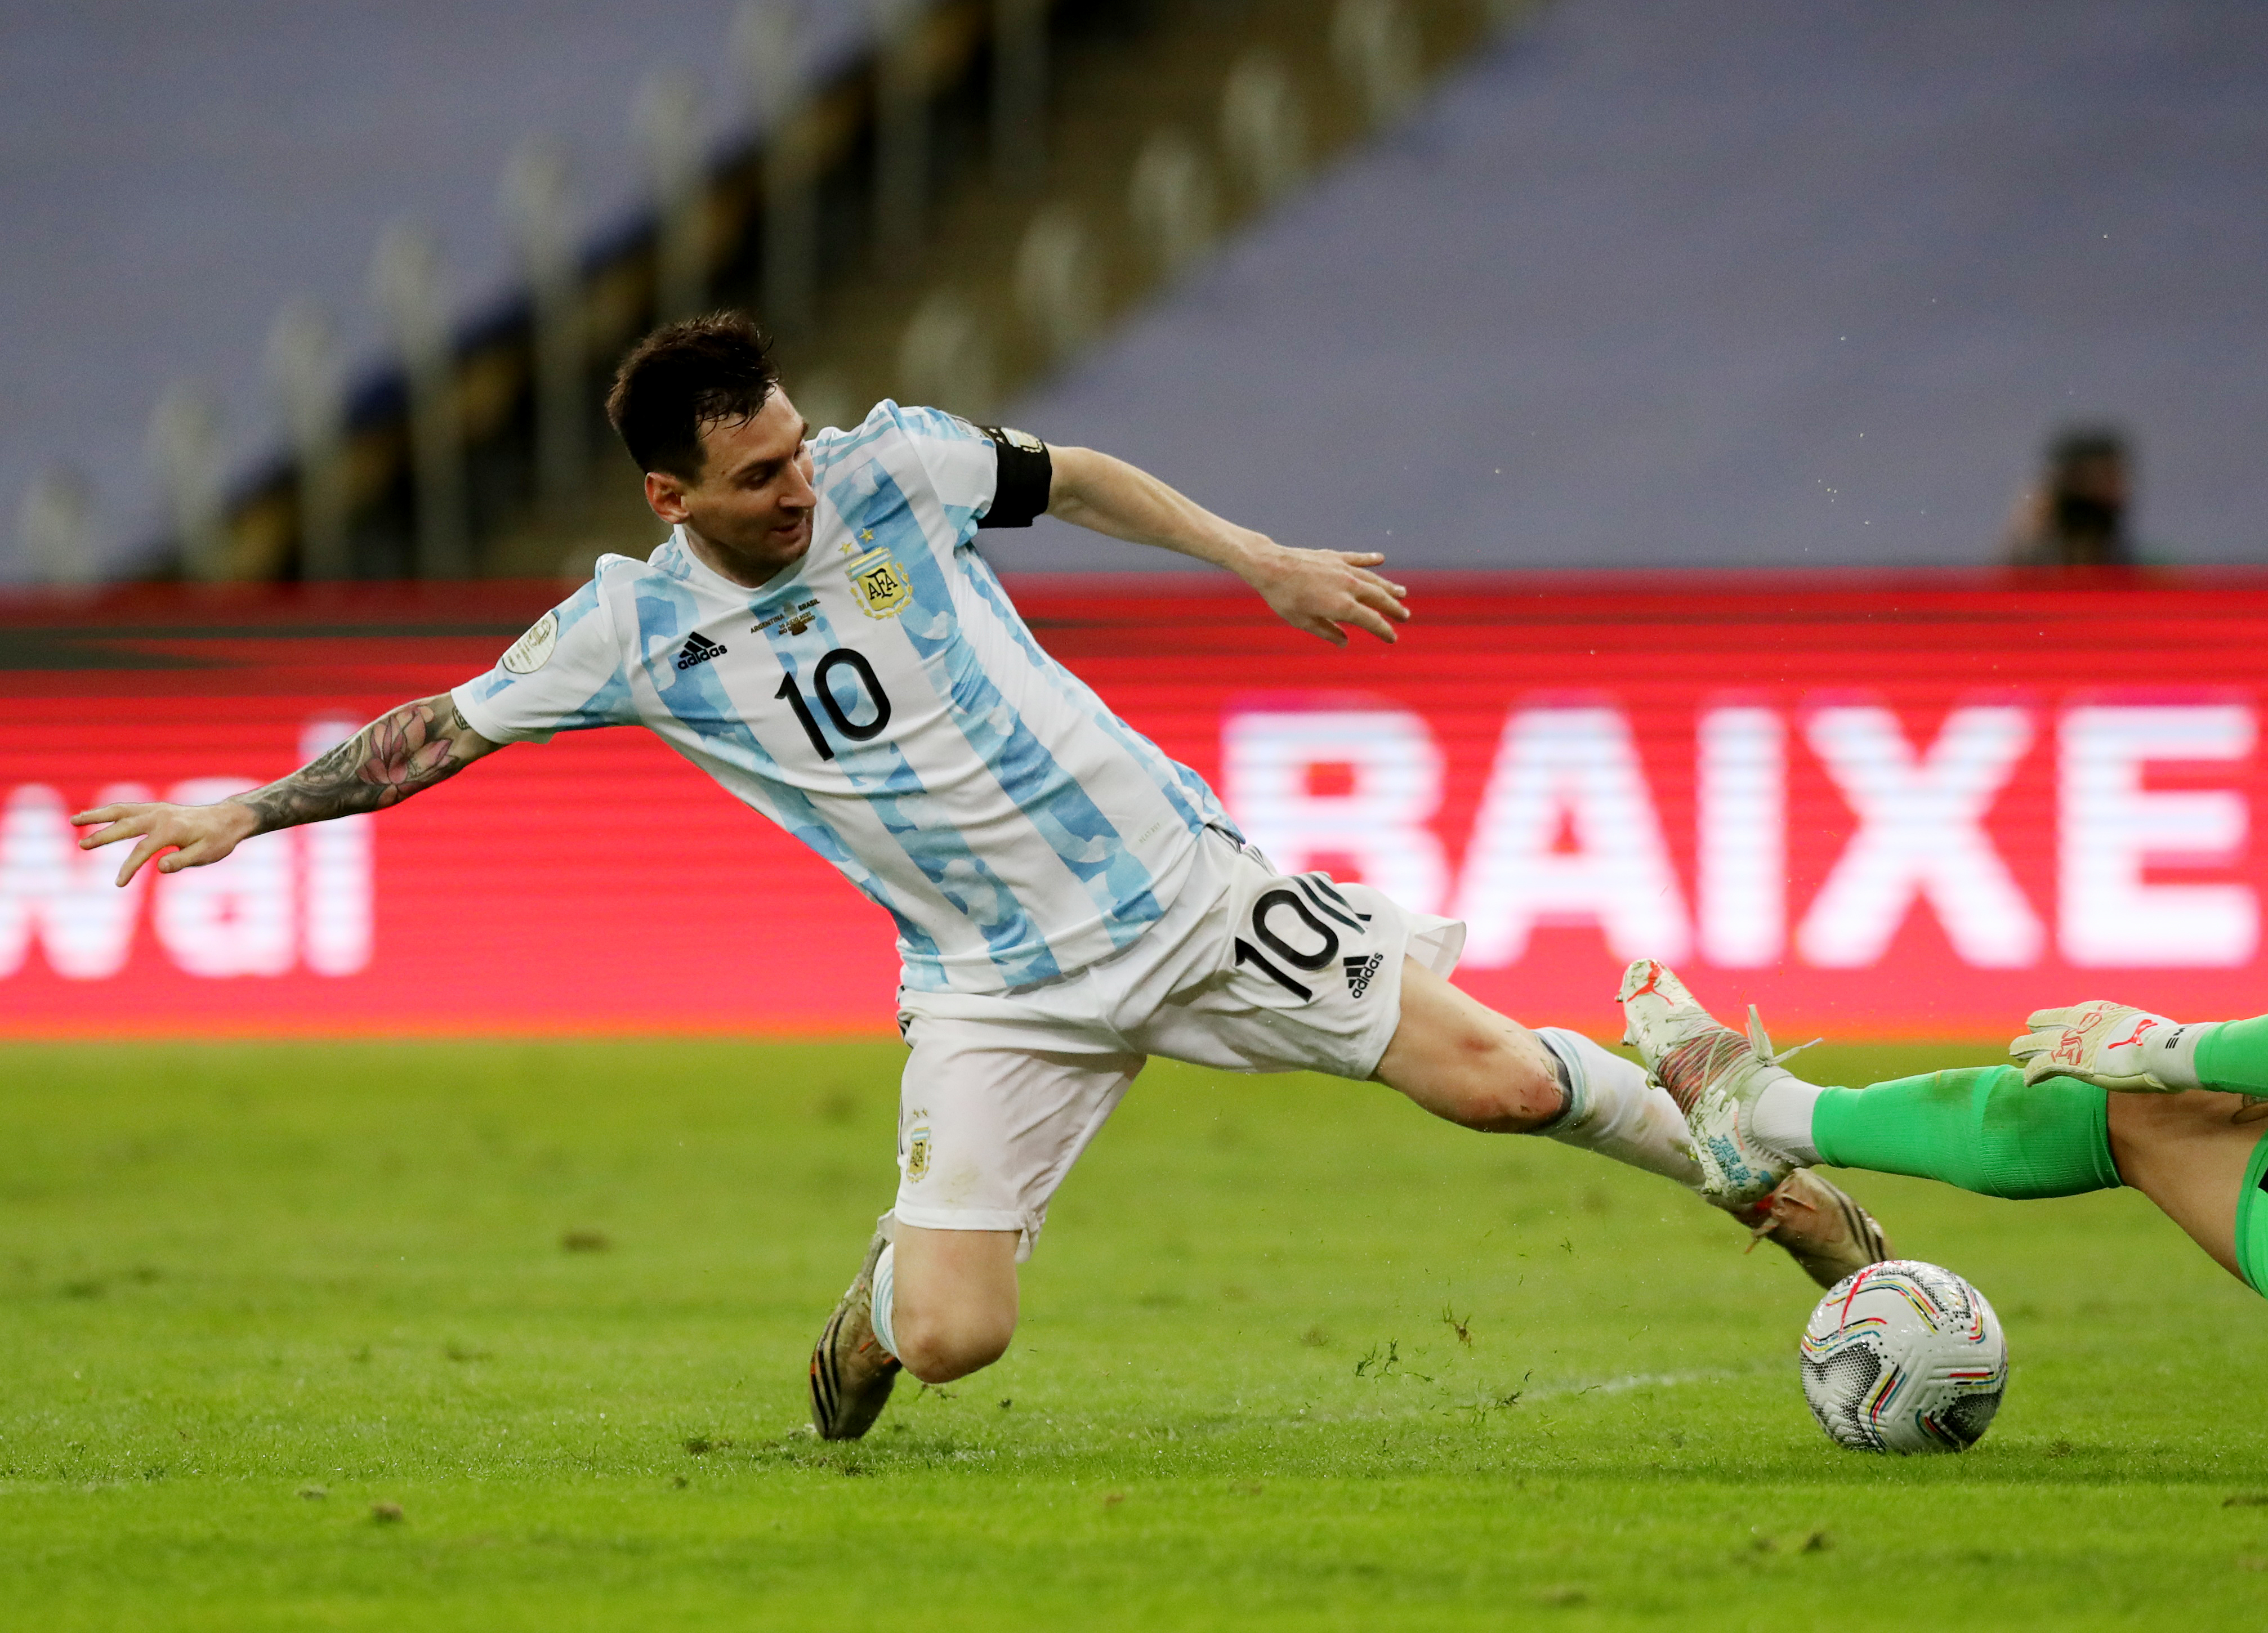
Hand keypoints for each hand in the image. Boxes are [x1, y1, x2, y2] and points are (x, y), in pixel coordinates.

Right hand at [72, 800, 259, 887]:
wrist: (228, 819)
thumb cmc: (218, 840)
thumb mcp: (207, 855)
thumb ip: (183, 861)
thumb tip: (160, 867)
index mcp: (171, 830)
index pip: (142, 850)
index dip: (129, 868)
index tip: (119, 883)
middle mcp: (160, 816)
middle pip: (124, 826)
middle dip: (102, 836)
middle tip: (82, 846)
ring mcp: (156, 810)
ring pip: (121, 811)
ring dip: (97, 815)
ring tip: (74, 820)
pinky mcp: (155, 808)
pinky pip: (128, 808)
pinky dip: (110, 812)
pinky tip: (95, 816)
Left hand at [1243, 543, 1410, 646]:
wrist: (1271, 566)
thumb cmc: (1284, 598)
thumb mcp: (1303, 622)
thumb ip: (1327, 632)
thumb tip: (1345, 642)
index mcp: (1342, 606)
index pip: (1372, 621)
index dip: (1384, 630)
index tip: (1392, 638)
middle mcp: (1348, 586)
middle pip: (1379, 598)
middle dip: (1394, 608)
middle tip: (1405, 615)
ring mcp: (1343, 569)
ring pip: (1373, 579)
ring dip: (1388, 586)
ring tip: (1401, 592)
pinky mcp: (1334, 557)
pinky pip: (1357, 559)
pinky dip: (1369, 559)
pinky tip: (1380, 559)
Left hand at [2009, 1000, 2184, 1092]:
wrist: (2164, 1051)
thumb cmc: (2171, 1045)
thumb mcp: (2157, 1032)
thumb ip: (2146, 1037)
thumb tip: (2166, 1046)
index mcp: (2106, 1012)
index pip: (2079, 1010)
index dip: (2067, 1018)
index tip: (2061, 1021)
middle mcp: (2085, 1021)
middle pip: (2051, 1021)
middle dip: (2040, 1028)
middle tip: (2030, 1031)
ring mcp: (2074, 1039)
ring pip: (2038, 1042)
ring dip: (2026, 1048)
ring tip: (2016, 1052)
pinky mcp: (2069, 1060)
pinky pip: (2042, 1066)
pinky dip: (2033, 1073)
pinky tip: (2027, 1081)